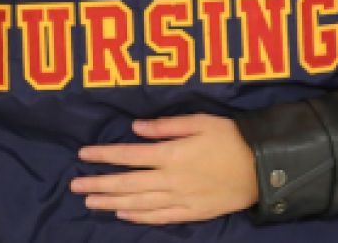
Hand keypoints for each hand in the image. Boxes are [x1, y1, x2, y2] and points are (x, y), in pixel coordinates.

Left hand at [71, 114, 256, 224]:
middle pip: (127, 183)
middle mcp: (171, 180)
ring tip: (90, 201)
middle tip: (75, 186)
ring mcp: (180, 199)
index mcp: (172, 154)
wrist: (262, 168)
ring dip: (111, 202)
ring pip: (138, 203)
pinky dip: (138, 216)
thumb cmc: (231, 138)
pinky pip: (159, 217)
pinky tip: (122, 214)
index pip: (129, 155)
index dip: (104, 156)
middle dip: (98, 184)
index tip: (83, 154)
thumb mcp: (200, 121)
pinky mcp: (191, 212)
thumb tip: (135, 128)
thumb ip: (166, 126)